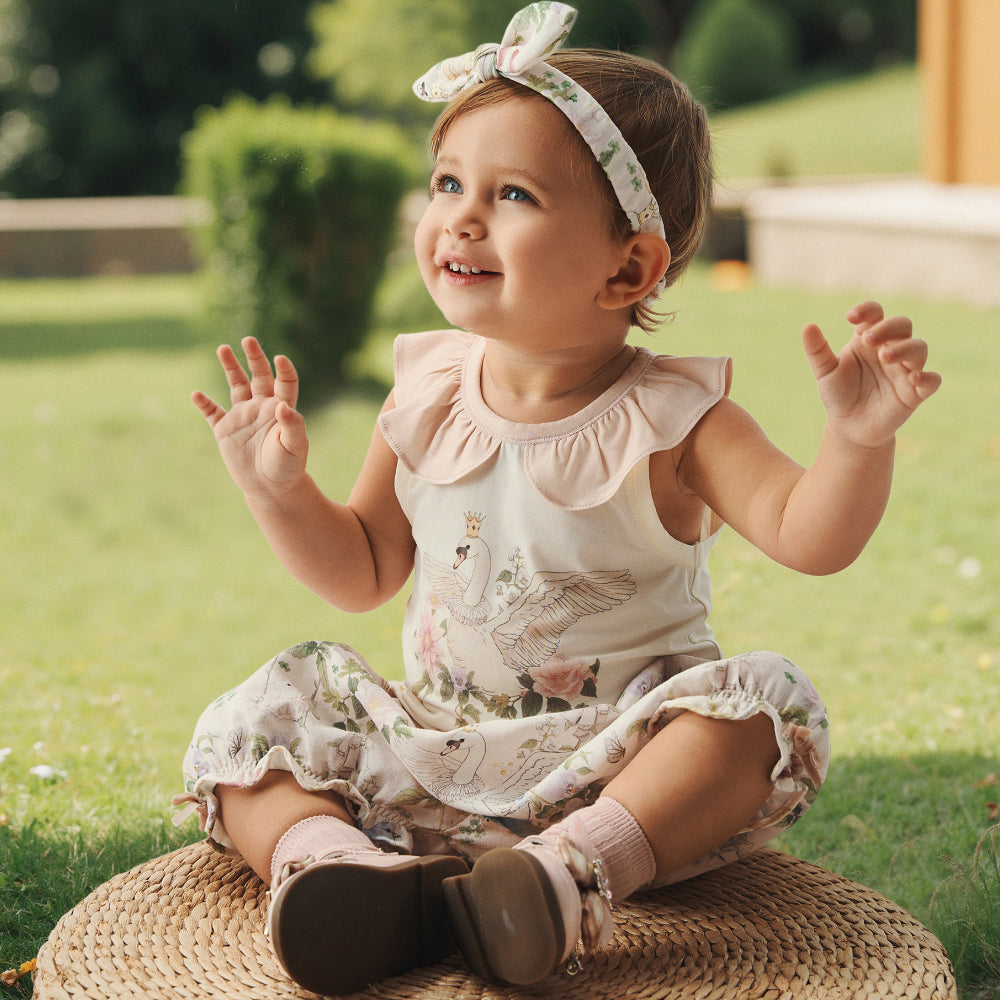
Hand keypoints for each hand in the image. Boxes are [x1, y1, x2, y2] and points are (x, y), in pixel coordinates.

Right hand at [191, 337, 308, 502]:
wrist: (270, 488)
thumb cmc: (288, 467)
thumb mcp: (294, 447)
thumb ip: (292, 425)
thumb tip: (283, 405)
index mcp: (282, 408)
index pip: (285, 381)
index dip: (284, 369)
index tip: (280, 359)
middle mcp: (262, 407)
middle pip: (259, 375)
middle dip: (254, 357)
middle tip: (248, 340)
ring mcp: (243, 416)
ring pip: (236, 385)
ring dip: (230, 367)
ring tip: (223, 348)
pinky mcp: (225, 430)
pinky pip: (212, 412)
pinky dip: (204, 404)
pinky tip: (197, 395)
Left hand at [802, 301, 940, 448]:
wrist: (849, 427)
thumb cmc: (839, 394)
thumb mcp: (825, 372)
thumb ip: (818, 350)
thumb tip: (807, 326)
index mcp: (868, 339)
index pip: (875, 314)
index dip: (867, 310)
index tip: (851, 317)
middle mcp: (890, 349)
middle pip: (902, 325)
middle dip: (887, 328)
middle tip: (868, 340)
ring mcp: (905, 370)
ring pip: (919, 348)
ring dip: (904, 349)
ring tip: (884, 356)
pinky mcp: (916, 392)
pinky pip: (933, 380)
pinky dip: (928, 377)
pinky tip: (914, 378)